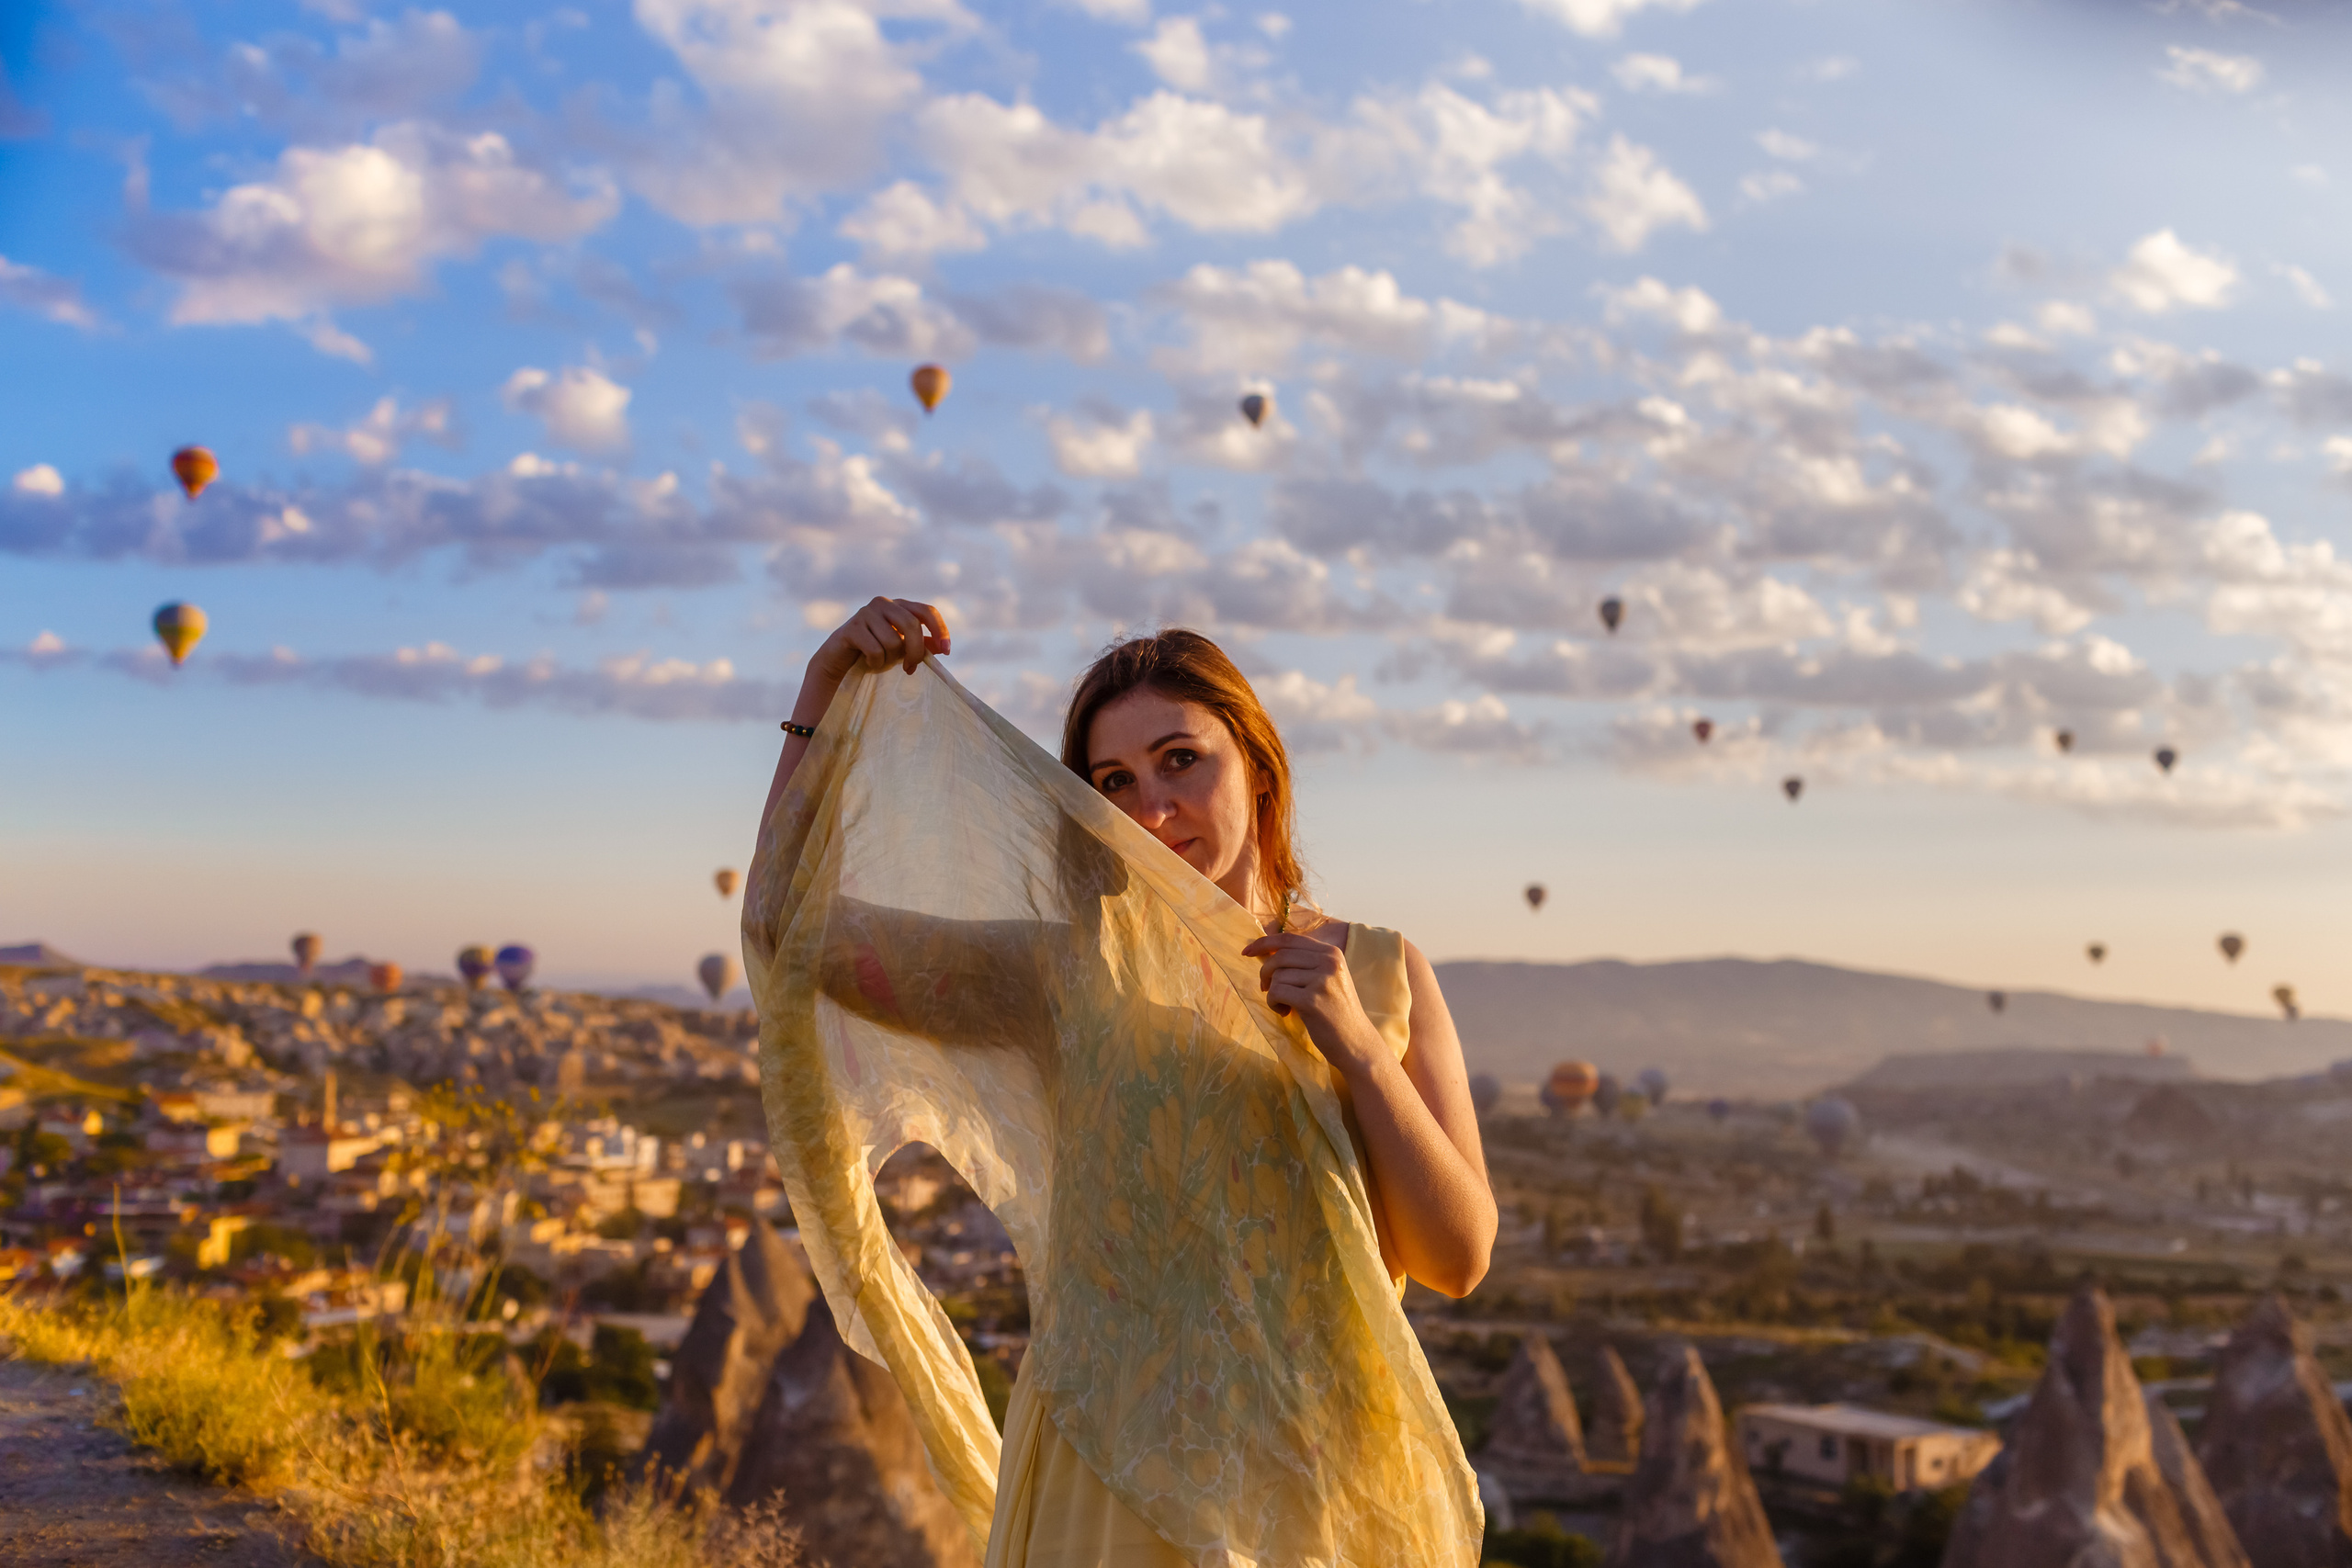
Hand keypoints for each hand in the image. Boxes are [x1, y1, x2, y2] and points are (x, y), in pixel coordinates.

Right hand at [809, 597, 950, 686]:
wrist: (839, 660)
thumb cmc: (874, 652)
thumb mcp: (902, 649)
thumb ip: (921, 645)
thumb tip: (943, 647)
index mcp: (899, 606)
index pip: (928, 611)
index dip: (940, 630)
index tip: (946, 651)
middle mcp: (883, 603)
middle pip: (912, 625)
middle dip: (915, 652)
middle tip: (910, 669)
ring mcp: (866, 613)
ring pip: (893, 641)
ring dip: (890, 659)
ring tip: (880, 660)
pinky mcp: (852, 627)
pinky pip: (875, 650)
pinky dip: (875, 662)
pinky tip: (868, 661)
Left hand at [1241, 930, 1382, 1075]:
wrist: (1355, 1041)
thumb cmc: (1336, 1011)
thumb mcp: (1327, 978)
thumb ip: (1304, 962)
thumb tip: (1267, 951)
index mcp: (1331, 952)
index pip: (1289, 938)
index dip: (1264, 943)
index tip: (1247, 951)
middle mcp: (1329, 961)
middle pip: (1280, 956)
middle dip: (1265, 972)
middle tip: (1266, 988)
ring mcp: (1322, 980)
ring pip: (1277, 976)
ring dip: (1272, 993)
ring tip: (1285, 1006)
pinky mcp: (1312, 1000)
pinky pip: (1277, 992)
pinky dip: (1274, 1003)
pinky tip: (1285, 1012)